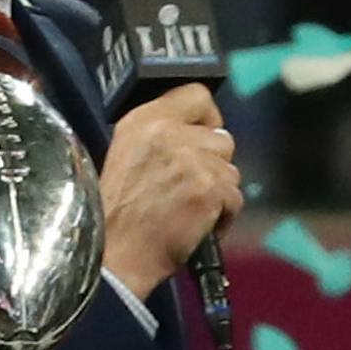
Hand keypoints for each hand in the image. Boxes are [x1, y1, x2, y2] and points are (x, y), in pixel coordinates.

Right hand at [99, 84, 241, 300]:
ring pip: (232, 169)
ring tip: (190, 207)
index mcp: (144, 120)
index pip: (196, 94)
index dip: (207, 117)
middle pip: (222, 137)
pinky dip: (223, 215)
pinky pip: (236, 197)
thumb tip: (199, 133)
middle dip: (213, 163)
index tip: (201, 137)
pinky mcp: (210, 189)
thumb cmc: (119, 211)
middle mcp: (168, 133)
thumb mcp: (128, 154)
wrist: (114, 255)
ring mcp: (192, 160)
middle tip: (189, 186)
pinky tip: (198, 224)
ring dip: (219, 191)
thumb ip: (163, 136)